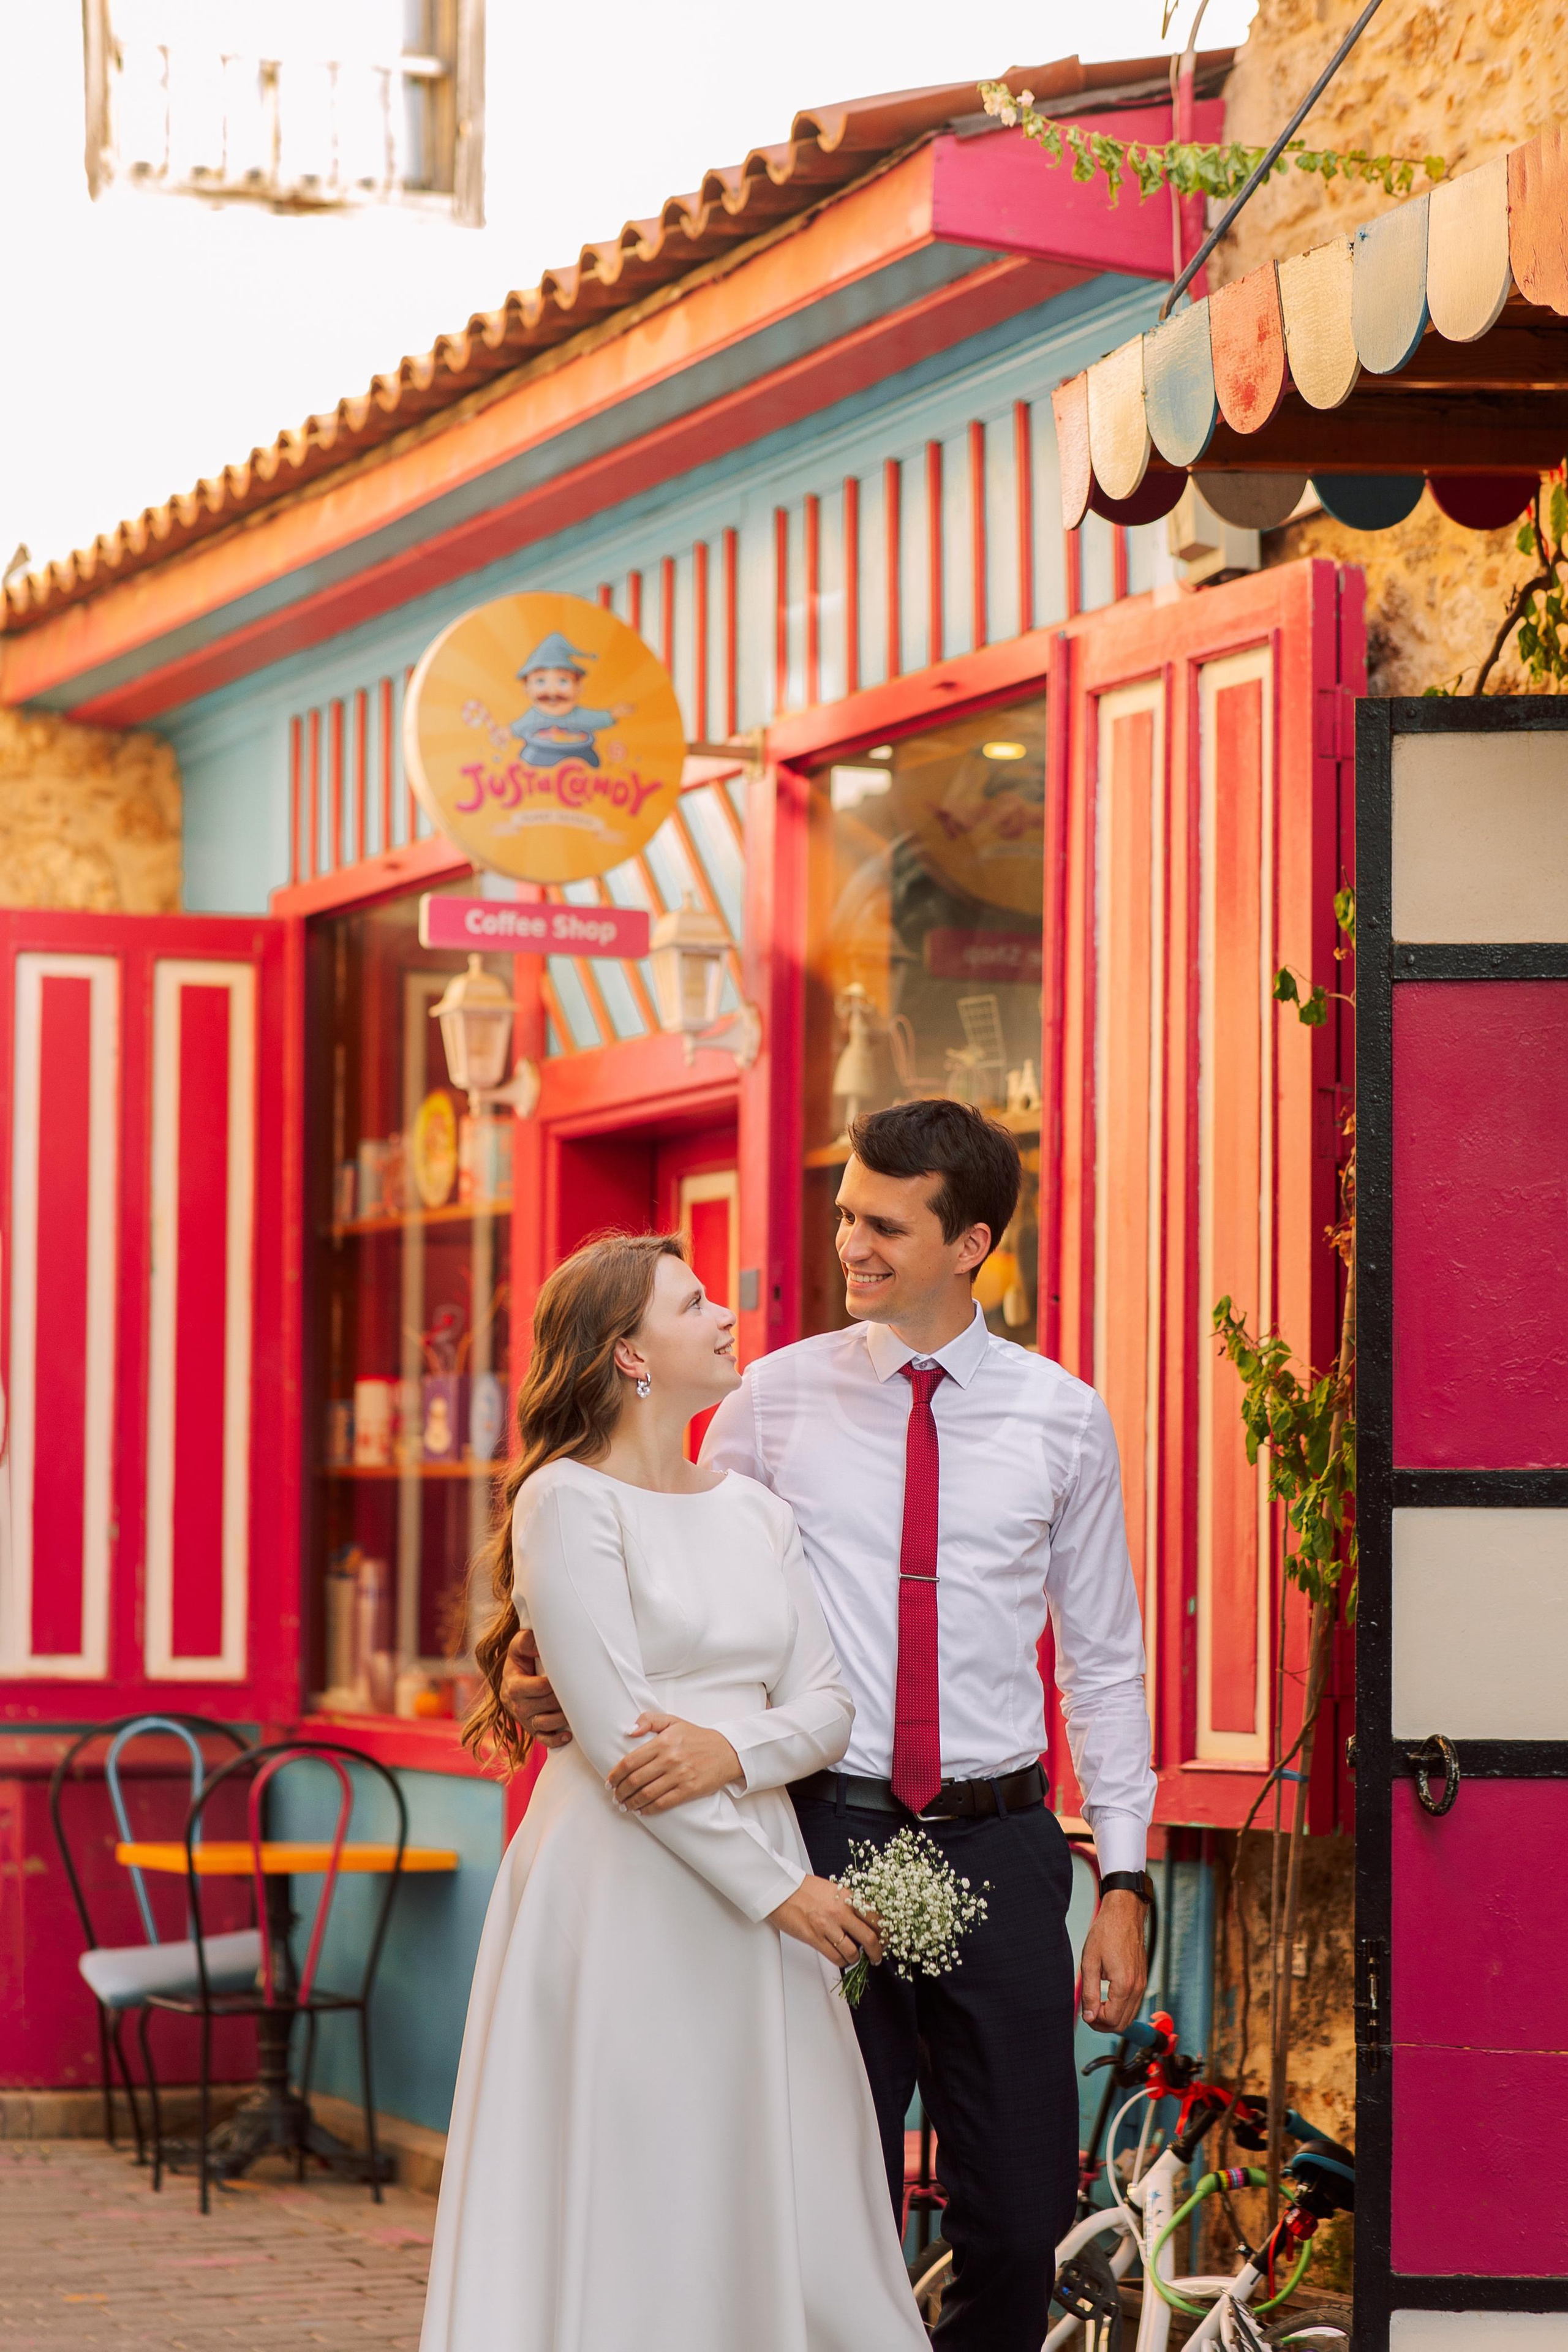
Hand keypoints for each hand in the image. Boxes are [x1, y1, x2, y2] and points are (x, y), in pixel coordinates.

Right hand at [500, 1626, 572, 1749]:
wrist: (513, 1678)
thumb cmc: (521, 1659)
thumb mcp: (519, 1647)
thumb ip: (526, 1642)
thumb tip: (537, 1642)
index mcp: (514, 1686)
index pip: (540, 1687)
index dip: (557, 1682)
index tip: (570, 1675)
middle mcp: (517, 1706)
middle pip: (547, 1705)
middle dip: (564, 1698)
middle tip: (580, 1689)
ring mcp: (524, 1720)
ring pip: (546, 1724)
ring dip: (564, 1718)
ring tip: (576, 1708)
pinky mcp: (532, 1730)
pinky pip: (543, 1740)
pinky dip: (556, 1740)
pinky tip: (568, 1735)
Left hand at [605, 1714, 741, 1813]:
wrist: (727, 1751)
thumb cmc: (697, 1737)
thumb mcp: (674, 1721)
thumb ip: (649, 1720)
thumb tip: (629, 1731)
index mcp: (663, 1742)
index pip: (631, 1761)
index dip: (616, 1773)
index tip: (609, 1781)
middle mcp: (670, 1759)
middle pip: (635, 1779)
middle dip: (620, 1791)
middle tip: (615, 1796)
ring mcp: (680, 1775)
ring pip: (647, 1794)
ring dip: (631, 1802)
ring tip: (624, 1805)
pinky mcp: (689, 1790)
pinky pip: (663, 1803)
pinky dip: (648, 1809)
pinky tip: (642, 1810)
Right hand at [767, 1875, 883, 1969]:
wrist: (781, 1889)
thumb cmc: (805, 1889)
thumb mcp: (834, 1890)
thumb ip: (850, 1904)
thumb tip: (865, 1920)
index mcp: (848, 1897)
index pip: (876, 1917)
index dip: (885, 1932)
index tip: (886, 1939)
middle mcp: (840, 1912)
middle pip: (870, 1937)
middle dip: (877, 1951)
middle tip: (877, 1956)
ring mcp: (828, 1926)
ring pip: (853, 1952)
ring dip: (857, 1959)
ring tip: (855, 1957)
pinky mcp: (815, 1938)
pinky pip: (836, 1958)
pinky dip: (842, 1962)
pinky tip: (841, 1958)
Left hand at [1079, 1891, 1149, 2031]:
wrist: (1124, 1914)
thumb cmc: (1106, 1932)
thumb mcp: (1090, 1962)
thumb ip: (1090, 1993)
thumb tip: (1089, 2016)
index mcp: (1124, 1985)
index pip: (1112, 2021)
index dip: (1095, 2021)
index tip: (1084, 2012)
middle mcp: (1137, 1987)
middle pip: (1123, 2023)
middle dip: (1104, 2023)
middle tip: (1088, 2012)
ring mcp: (1142, 1983)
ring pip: (1130, 2016)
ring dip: (1113, 2017)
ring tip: (1096, 2005)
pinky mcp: (1142, 1979)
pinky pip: (1134, 2003)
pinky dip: (1121, 2007)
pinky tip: (1107, 1998)